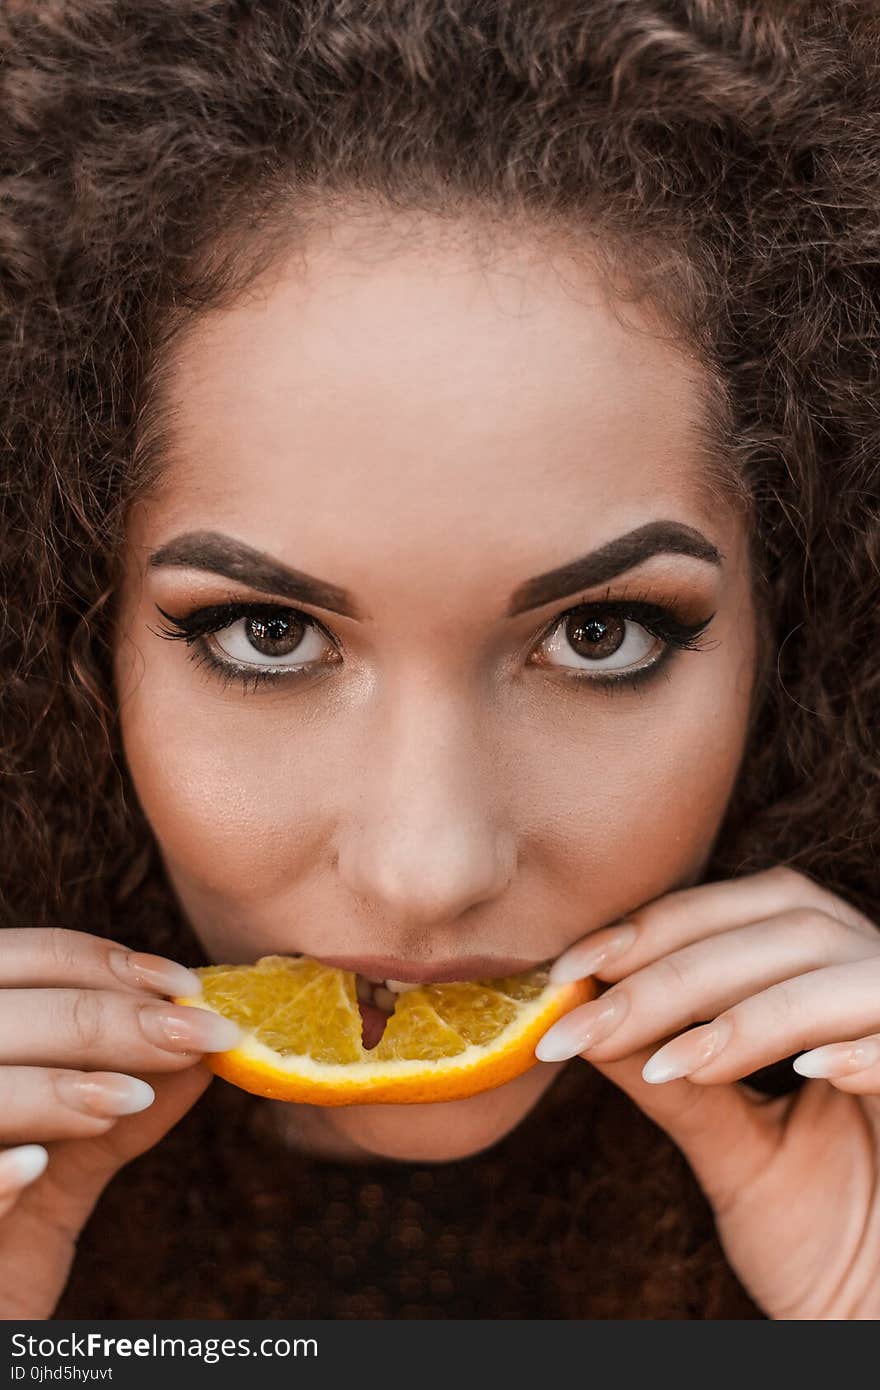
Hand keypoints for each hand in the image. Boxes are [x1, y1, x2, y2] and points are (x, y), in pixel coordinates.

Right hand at [0, 928, 242, 1318]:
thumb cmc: (11, 1237)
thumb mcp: (71, 1157)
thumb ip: (122, 1096)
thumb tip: (205, 1050)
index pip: (21, 959)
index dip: (100, 962)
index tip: (183, 986)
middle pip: (5, 1011)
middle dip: (108, 1018)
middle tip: (196, 1037)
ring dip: (55, 1084)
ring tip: (132, 1099)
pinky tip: (34, 1169)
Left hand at [535, 866, 879, 1319]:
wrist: (876, 1311)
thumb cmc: (816, 1231)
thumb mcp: (726, 1146)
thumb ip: (668, 1078)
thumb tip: (577, 1015)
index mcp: (817, 974)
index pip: (733, 913)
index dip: (651, 928)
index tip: (567, 972)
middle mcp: (867, 980)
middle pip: (781, 928)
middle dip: (676, 973)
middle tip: (595, 1024)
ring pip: (837, 971)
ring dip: (751, 1013)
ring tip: (676, 1063)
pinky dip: (862, 1048)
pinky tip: (807, 1072)